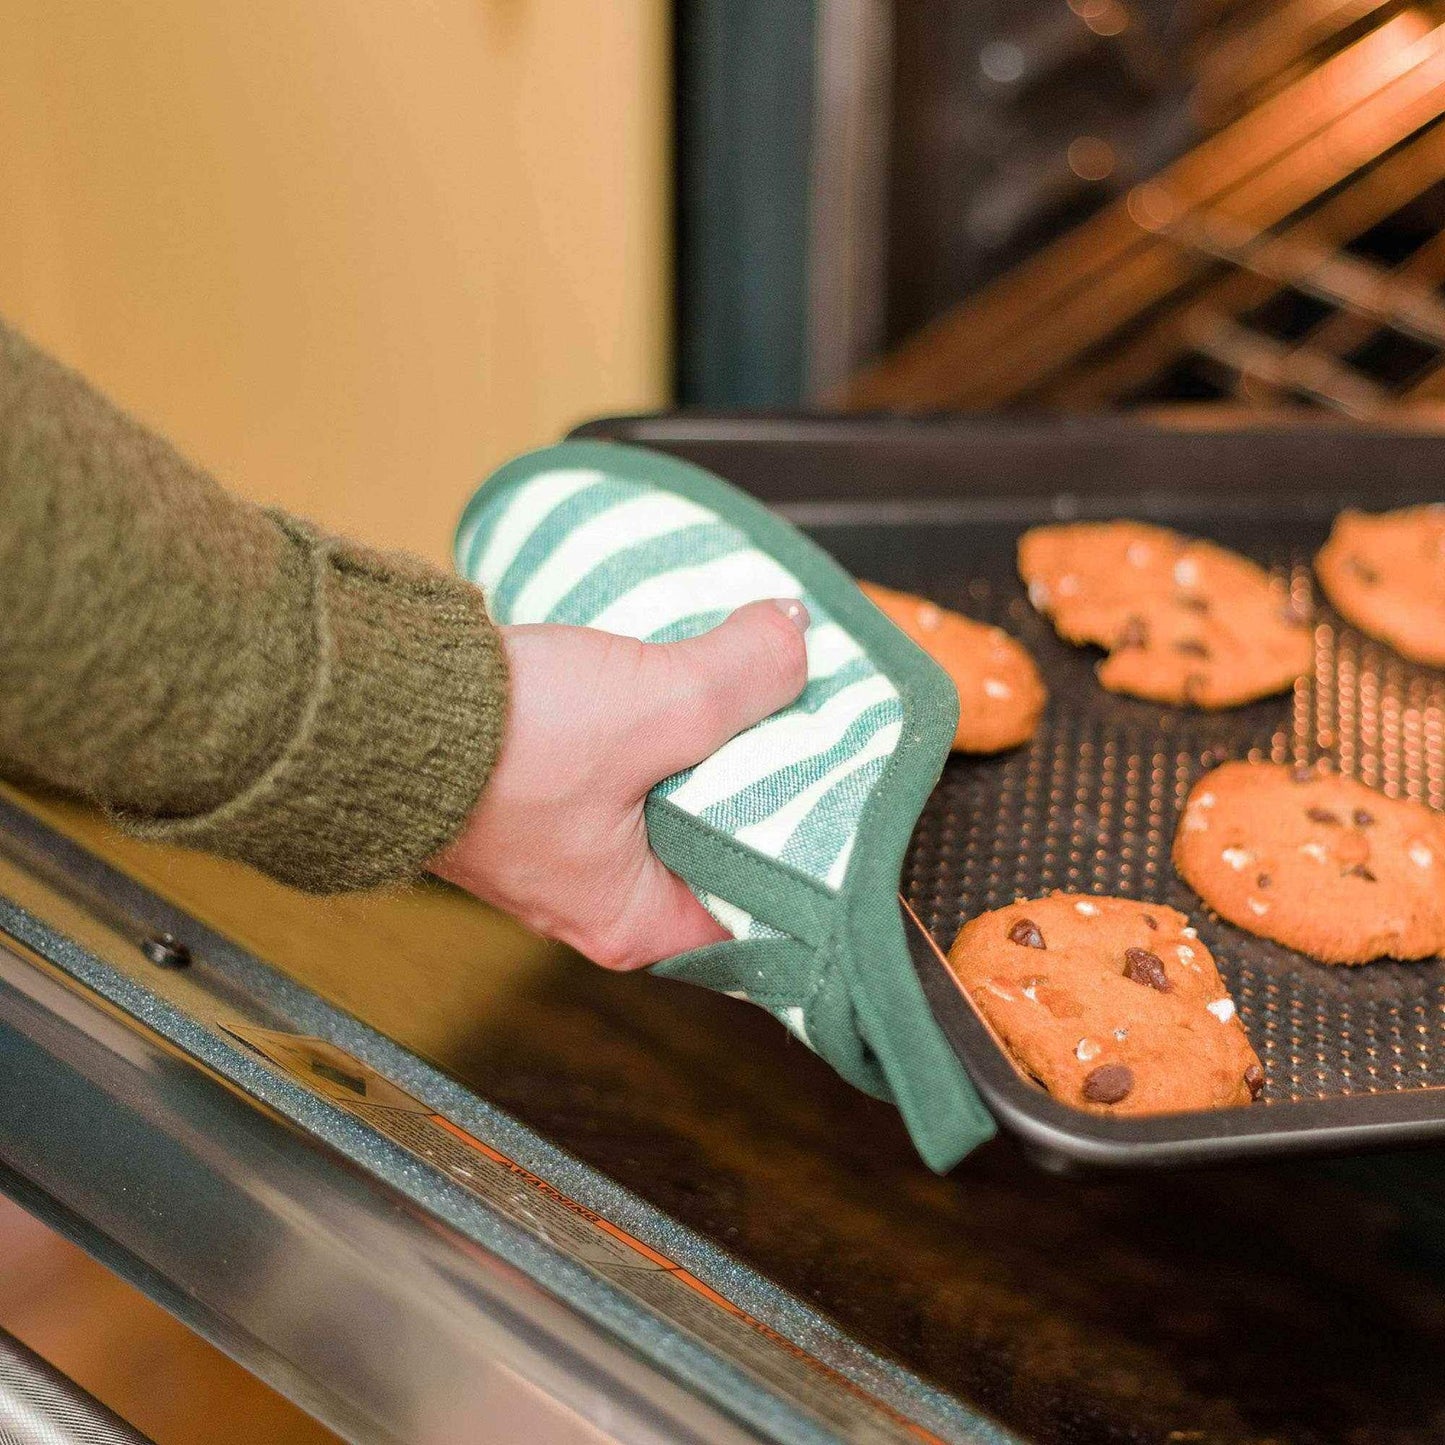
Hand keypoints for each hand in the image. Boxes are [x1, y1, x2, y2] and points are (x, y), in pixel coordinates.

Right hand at [431, 600, 809, 968]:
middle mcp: (595, 901)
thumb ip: (739, 677)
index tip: (845, 793)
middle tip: (808, 727)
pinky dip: (653, 736)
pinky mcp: (532, 796)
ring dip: (702, 753)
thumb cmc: (498, 743)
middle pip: (716, 850)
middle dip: (761, 787)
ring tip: (751, 695)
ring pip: (667, 806)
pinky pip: (621, 774)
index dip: (810, 851)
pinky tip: (676, 686)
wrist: (372, 703)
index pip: (759, 911)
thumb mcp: (651, 706)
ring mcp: (559, 851)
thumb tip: (793, 637)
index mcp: (633, 922)